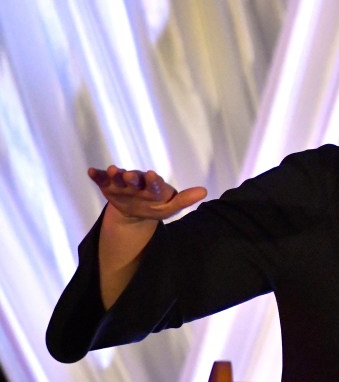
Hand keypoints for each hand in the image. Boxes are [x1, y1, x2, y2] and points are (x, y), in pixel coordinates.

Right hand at [88, 165, 206, 220]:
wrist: (135, 211)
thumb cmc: (155, 206)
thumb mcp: (169, 208)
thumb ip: (184, 200)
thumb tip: (205, 191)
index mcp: (152, 187)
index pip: (154, 183)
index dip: (153, 180)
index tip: (154, 175)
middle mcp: (137, 181)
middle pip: (134, 178)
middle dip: (132, 177)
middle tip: (129, 175)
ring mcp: (122, 183)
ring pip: (118, 177)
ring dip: (115, 174)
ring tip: (112, 170)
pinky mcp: (108, 185)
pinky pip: (102, 179)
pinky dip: (97, 175)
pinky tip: (91, 172)